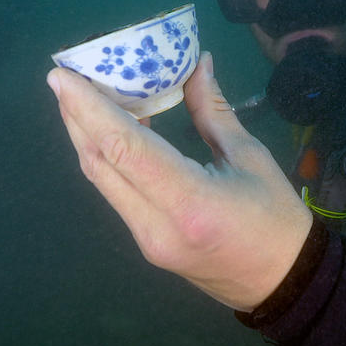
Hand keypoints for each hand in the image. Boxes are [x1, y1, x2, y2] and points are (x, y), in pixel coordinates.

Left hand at [47, 51, 312, 310]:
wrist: (283, 282)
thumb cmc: (277, 218)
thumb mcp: (250, 156)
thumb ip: (212, 109)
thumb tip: (195, 62)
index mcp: (189, 201)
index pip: (124, 148)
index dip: (88, 109)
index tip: (61, 76)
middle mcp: (156, 225)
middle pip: (100, 164)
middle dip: (75, 117)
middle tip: (64, 75)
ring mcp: (146, 239)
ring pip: (101, 180)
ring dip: (86, 136)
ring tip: (78, 96)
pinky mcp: (145, 243)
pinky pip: (116, 193)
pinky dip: (107, 157)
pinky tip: (109, 129)